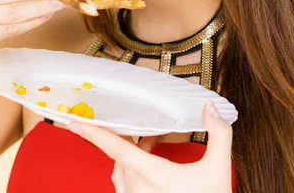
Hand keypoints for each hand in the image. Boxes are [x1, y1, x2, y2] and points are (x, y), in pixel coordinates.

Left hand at [68, 102, 232, 192]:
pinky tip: (146, 165)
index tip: (73, 122)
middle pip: (121, 157)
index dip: (94, 133)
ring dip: (130, 156)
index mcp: (155, 176)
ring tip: (150, 145)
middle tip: (146, 130)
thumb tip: (209, 108)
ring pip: (121, 171)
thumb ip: (218, 135)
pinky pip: (123, 185)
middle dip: (130, 140)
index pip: (117, 149)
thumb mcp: (219, 169)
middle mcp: (139, 190)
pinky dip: (130, 170)